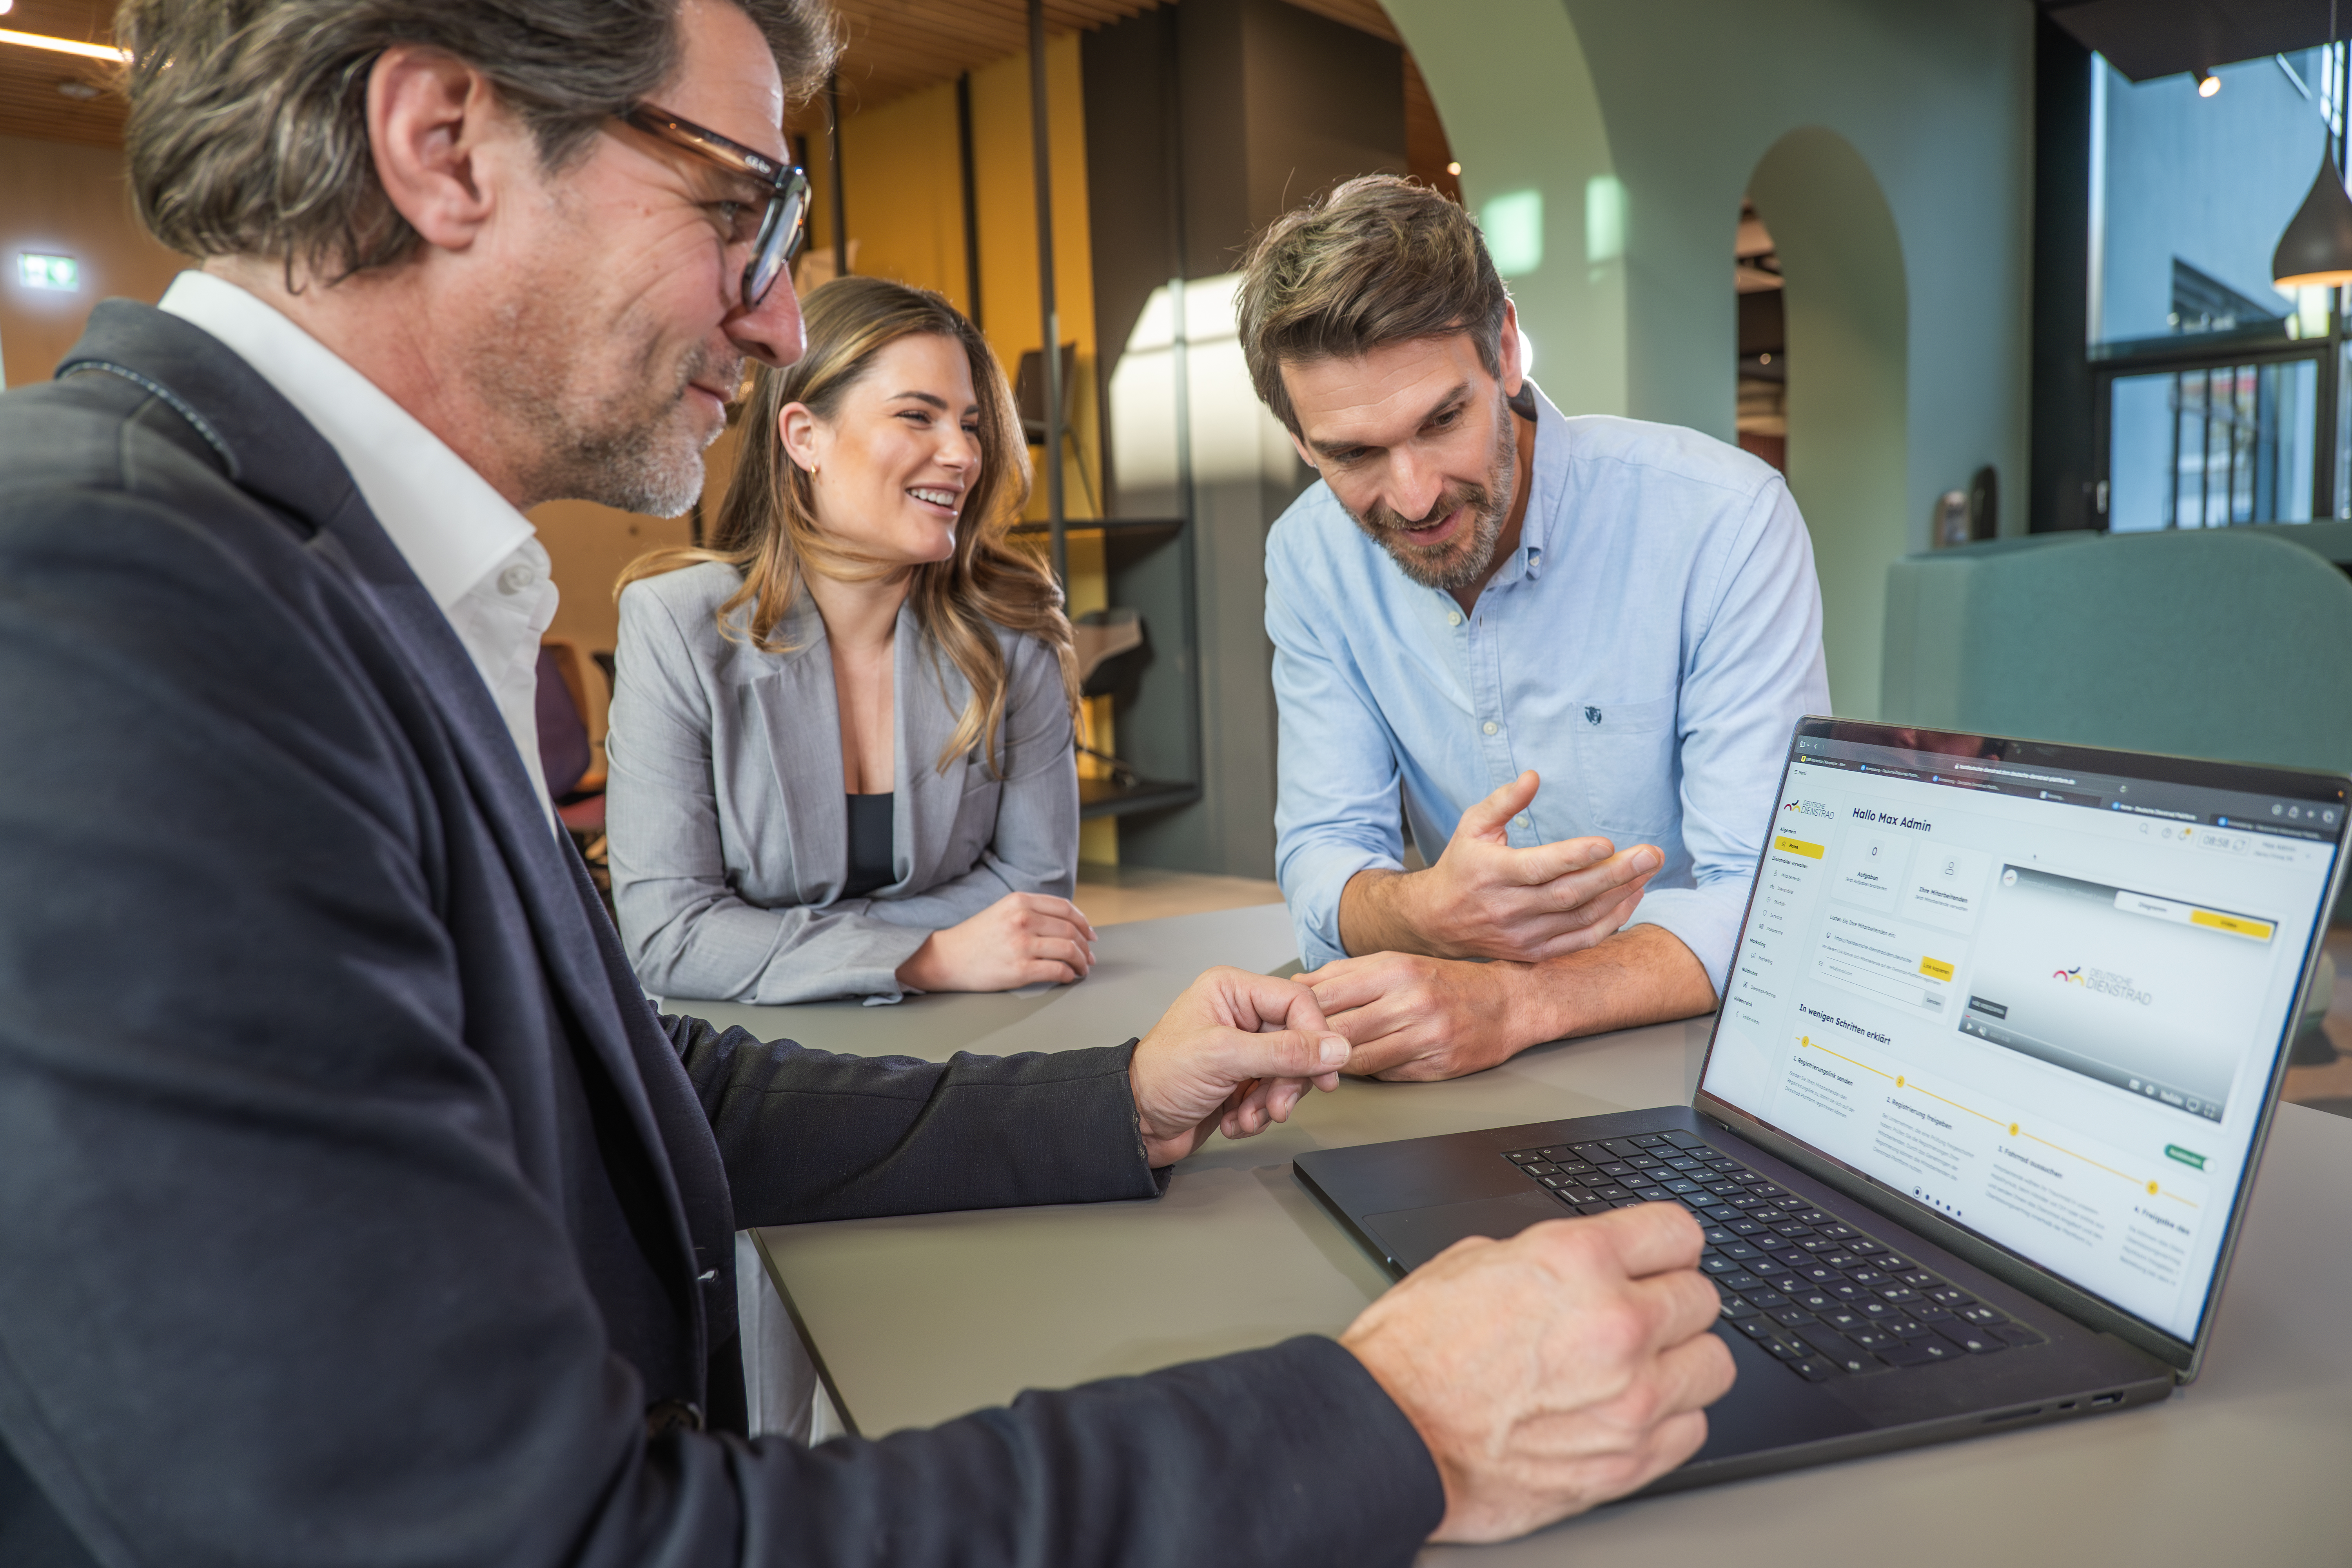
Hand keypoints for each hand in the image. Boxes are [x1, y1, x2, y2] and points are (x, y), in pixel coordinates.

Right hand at [896, 892, 1096, 992]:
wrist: (946, 958)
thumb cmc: (976, 937)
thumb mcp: (1003, 911)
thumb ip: (1031, 912)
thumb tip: (1067, 925)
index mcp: (1020, 902)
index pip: (1065, 908)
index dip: (1083, 922)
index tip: (1089, 934)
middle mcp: (1023, 920)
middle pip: (1071, 930)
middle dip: (1085, 946)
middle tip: (1089, 956)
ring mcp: (1022, 945)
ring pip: (1069, 950)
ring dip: (1081, 962)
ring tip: (1082, 969)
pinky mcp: (1020, 969)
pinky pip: (1058, 970)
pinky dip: (1069, 975)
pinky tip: (1068, 977)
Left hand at [1128, 967, 1350, 1165]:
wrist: (1133, 1124)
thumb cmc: (1160, 1078)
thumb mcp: (1224, 1057)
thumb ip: (1284, 1052)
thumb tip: (1336, 1048)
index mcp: (1232, 991)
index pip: (1297, 1002)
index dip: (1316, 1036)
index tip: (1325, 1071)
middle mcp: (1240, 1015)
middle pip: (1298, 1041)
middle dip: (1289, 1080)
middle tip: (1277, 1106)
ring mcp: (1242, 1049)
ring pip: (1289, 1073)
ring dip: (1272, 1102)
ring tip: (1248, 1117)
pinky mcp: (1243, 1080)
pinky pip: (1274, 1095)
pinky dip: (1259, 1114)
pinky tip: (1236, 1121)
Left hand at [1301, 951, 1528, 1080]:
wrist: (1508, 1002)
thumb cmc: (1446, 981)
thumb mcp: (1394, 962)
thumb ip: (1344, 974)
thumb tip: (1295, 984)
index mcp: (1394, 970)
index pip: (1327, 995)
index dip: (1298, 1013)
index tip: (1283, 1021)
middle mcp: (1410, 1001)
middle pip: (1338, 1030)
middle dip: (1309, 1042)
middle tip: (1291, 1048)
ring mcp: (1425, 1037)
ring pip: (1356, 1059)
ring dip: (1333, 1063)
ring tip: (1319, 1060)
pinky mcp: (1436, 1066)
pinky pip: (1384, 1075)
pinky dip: (1367, 1071)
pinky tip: (1359, 1065)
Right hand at [1340, 772, 1657, 962]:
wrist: (1437, 922)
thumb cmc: (1461, 866)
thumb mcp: (1472, 826)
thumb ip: (1503, 801)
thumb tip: (1533, 776)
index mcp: (1492, 873)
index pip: (1538, 867)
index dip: (1573, 857)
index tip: (1607, 842)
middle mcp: (1508, 908)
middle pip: (1570, 894)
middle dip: (1615, 874)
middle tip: (1651, 854)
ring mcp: (1523, 936)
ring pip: (1581, 918)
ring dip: (1620, 894)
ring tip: (1649, 869)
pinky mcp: (1535, 953)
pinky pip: (1581, 940)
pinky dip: (1612, 920)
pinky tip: (1632, 896)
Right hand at [1341, 1203, 1735, 1542]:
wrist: (1387, 1437)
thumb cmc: (1416, 1352)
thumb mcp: (1475, 1260)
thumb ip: (1553, 1257)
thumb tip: (1591, 1262)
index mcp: (1578, 1261)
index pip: (1680, 1233)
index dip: (1664, 1245)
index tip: (1659, 1257)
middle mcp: (1616, 1326)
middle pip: (1703, 1299)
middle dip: (1670, 1301)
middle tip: (1638, 1313)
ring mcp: (1630, 1401)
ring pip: (1712, 1365)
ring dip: (1680, 1361)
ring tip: (1640, 1366)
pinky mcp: (1627, 1462)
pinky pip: (1692, 1428)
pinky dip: (1669, 1419)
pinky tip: (1628, 1411)